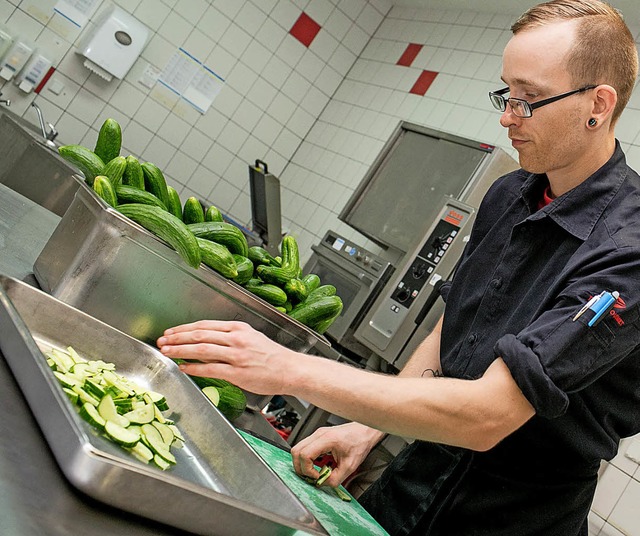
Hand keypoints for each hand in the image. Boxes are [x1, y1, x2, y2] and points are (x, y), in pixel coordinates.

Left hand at [156, 320, 299, 394]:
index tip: (171, 332)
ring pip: (202, 349)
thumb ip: (230, 337)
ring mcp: (237, 355)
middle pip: (200, 334)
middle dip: (177, 337)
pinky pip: (210, 368)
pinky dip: (194, 367)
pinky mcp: (238, 372)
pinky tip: (184, 367)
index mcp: (238, 328)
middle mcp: (236, 338)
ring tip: (167, 352)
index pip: (205, 324)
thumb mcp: (252, 337)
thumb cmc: (272, 356)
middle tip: (162, 341)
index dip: (184, 328)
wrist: (290, 369)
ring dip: (181, 350)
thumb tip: (207, 341)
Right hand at [291, 422, 385, 487]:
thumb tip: (322, 483)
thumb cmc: (360, 442)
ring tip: (315, 471)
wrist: (365, 431)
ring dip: (303, 463)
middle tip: (311, 477)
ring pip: (298, 449)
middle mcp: (319, 434)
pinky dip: (308, 459)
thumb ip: (335, 478)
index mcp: (326, 439)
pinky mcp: (318, 437)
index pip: (304, 455)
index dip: (307, 470)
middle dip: (300, 468)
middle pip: (296, 451)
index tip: (317, 477)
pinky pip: (305, 448)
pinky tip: (318, 464)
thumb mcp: (350, 466)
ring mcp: (317, 434)